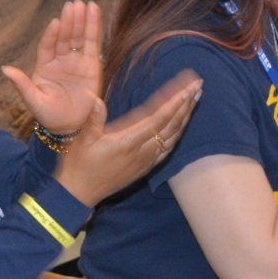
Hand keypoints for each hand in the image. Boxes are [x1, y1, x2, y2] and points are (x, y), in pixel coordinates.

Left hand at [1, 0, 102, 134]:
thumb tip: (4, 69)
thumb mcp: (33, 100)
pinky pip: (93, 44)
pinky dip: (94, 28)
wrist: (69, 127)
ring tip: (85, 4)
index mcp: (44, 65)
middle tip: (72, 4)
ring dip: (82, 21)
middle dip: (69, 21)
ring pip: (79, 37)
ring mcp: (76, 61)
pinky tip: (94, 13)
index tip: (56, 22)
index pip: (47, 45)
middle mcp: (60, 60)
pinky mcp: (92, 66)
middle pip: (65, 37)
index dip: (51, 34)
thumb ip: (21, 84)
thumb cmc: (48, 114)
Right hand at [52, 72, 202, 207]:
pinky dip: (178, 133)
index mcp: (128, 141)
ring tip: (194, 99)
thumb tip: (96, 98)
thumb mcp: (83, 140)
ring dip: (185, 116)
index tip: (188, 86)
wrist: (81, 193)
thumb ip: (94, 119)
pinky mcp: (146, 166)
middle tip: (198, 85)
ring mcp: (146, 160)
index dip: (175, 102)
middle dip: (186, 104)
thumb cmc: (79, 164)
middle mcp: (142, 151)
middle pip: (171, 125)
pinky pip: (168, 147)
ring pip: (173, 136)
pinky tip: (182, 124)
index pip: (159, 118)